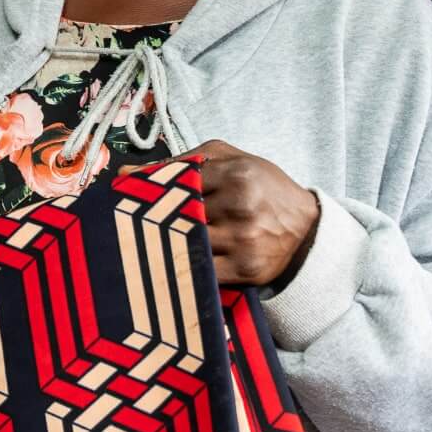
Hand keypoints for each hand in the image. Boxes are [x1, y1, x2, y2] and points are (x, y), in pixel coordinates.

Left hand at [122, 139, 318, 286]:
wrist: (308, 228)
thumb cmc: (262, 189)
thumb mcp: (231, 161)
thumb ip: (182, 162)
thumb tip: (127, 173)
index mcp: (236, 174)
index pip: (174, 182)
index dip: (149, 192)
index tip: (126, 200)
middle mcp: (241, 205)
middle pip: (177, 214)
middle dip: (150, 220)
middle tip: (124, 225)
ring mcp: (244, 240)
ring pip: (184, 242)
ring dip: (162, 245)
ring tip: (143, 244)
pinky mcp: (245, 269)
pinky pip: (198, 271)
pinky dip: (179, 268)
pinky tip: (165, 264)